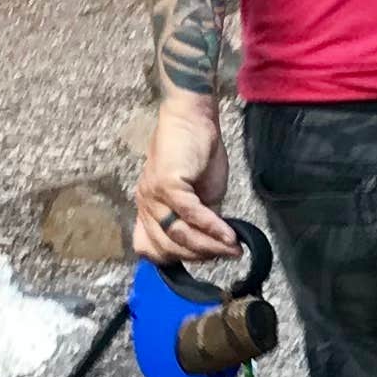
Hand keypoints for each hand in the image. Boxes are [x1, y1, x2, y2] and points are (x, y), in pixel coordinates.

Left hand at [134, 95, 237, 265]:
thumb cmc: (197, 152)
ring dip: (208, 246)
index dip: (177, 259)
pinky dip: (212, 227)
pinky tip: (228, 234)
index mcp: (148, 209)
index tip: (205, 259)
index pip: (150, 249)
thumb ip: (203, 220)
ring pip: (178, 235)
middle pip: (166, 248)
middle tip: (226, 255)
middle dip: (199, 256)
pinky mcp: (166, 185)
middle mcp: (144, 205)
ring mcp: (152, 196)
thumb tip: (215, 242)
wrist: (193, 117)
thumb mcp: (202, 195)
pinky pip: (190, 214)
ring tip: (232, 248)